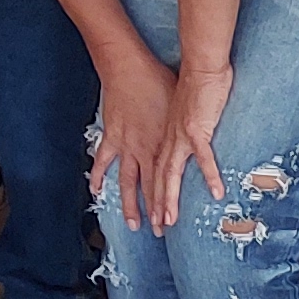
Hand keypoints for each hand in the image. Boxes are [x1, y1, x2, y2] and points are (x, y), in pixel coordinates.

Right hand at [87, 51, 178, 231]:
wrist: (128, 67)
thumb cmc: (160, 79)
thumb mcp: (183, 102)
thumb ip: (191, 119)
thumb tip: (204, 126)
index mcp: (167, 142)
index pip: (170, 179)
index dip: (172, 200)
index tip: (175, 218)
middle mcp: (146, 149)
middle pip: (151, 187)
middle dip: (156, 211)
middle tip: (160, 231)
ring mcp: (127, 144)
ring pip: (128, 182)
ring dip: (130, 204)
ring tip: (133, 224)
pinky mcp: (112, 135)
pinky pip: (103, 160)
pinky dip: (98, 176)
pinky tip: (95, 190)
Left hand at [150, 58, 234, 231]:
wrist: (201, 66)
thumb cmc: (197, 85)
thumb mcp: (187, 112)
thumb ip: (189, 128)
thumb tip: (195, 138)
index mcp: (167, 136)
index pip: (158, 170)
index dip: (155, 193)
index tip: (155, 212)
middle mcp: (170, 139)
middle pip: (160, 178)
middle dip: (157, 204)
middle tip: (158, 227)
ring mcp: (182, 136)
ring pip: (173, 174)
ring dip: (170, 198)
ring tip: (170, 220)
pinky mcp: (198, 130)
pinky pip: (204, 158)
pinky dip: (209, 175)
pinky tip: (216, 192)